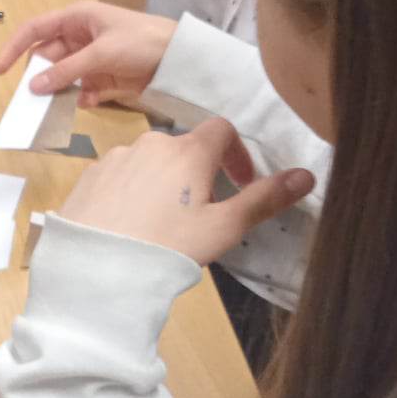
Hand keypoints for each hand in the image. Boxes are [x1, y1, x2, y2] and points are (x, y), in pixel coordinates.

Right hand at [0, 1, 177, 108]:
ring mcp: (92, 58)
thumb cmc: (143, 41)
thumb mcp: (101, 53)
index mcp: (77, 18)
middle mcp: (80, 36)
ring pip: (63, 76)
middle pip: (47, 57)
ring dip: (59, 91)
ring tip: (52, 108)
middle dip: (39, 77)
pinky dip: (81, 98)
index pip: (35, 30)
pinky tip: (87, 102)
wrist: (182, 58)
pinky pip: (82, 89)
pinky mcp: (105, 77)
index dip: (14, 48)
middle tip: (29, 100)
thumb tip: (34, 87)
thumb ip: (67, 71)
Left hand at [59, 118, 314, 265]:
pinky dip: (132, 191)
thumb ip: (264, 199)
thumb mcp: (223, 228)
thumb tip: (307, 175)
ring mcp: (115, 158)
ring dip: (164, 182)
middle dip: (198, 173)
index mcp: (187, 151)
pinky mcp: (89, 176)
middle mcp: (150, 143)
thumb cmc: (165, 247)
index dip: (236, 153)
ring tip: (162, 224)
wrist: (94, 268)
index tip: (239, 183)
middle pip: (185, 147)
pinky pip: (120, 175)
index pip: (222, 129)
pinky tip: (130, 225)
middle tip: (200, 214)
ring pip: (150, 161)